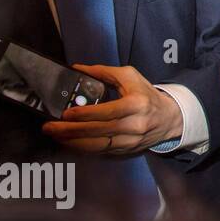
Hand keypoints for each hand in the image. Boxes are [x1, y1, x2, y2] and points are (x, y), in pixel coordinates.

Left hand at [42, 64, 182, 153]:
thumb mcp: (130, 77)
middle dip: (71, 130)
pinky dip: (83, 148)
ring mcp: (131, 141)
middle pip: (99, 131)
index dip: (85, 115)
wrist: (170, 119)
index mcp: (137, 104)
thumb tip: (77, 69)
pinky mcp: (126, 150)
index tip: (66, 113)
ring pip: (98, 146)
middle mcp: (135, 125)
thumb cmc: (147, 96)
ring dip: (73, 142)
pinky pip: (101, 151)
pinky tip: (69, 142)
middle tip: (50, 127)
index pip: (108, 112)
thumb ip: (103, 72)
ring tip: (55, 136)